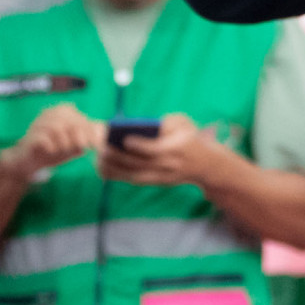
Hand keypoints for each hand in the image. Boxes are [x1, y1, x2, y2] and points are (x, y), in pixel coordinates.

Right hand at [8, 104, 102, 177]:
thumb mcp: (76, 144)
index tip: (96, 145)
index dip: (90, 132)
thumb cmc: (56, 150)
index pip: (81, 118)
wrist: (30, 162)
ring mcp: (38, 124)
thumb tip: (102, 133)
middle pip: (70, 121)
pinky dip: (51, 145)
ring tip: (66, 149)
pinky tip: (53, 151)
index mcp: (63, 111)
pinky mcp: (29, 137)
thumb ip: (88, 137)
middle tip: (83, 147)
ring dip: (65, 141)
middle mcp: (50, 113)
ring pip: (56, 127)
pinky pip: (43, 138)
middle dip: (80, 136)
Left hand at [96, 114, 226, 189]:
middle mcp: (170, 165)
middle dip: (120, 156)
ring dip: (114, 167)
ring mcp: (162, 177)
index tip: (125, 139)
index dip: (140, 145)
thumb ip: (168, 122)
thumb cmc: (191, 137)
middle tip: (102, 147)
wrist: (205, 165)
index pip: (157, 150)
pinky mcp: (155, 182)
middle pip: (141, 163)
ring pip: (134, 174)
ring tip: (98, 157)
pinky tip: (102, 168)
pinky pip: (132, 180)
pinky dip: (116, 175)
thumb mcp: (186, 124)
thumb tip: (145, 125)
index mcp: (179, 148)